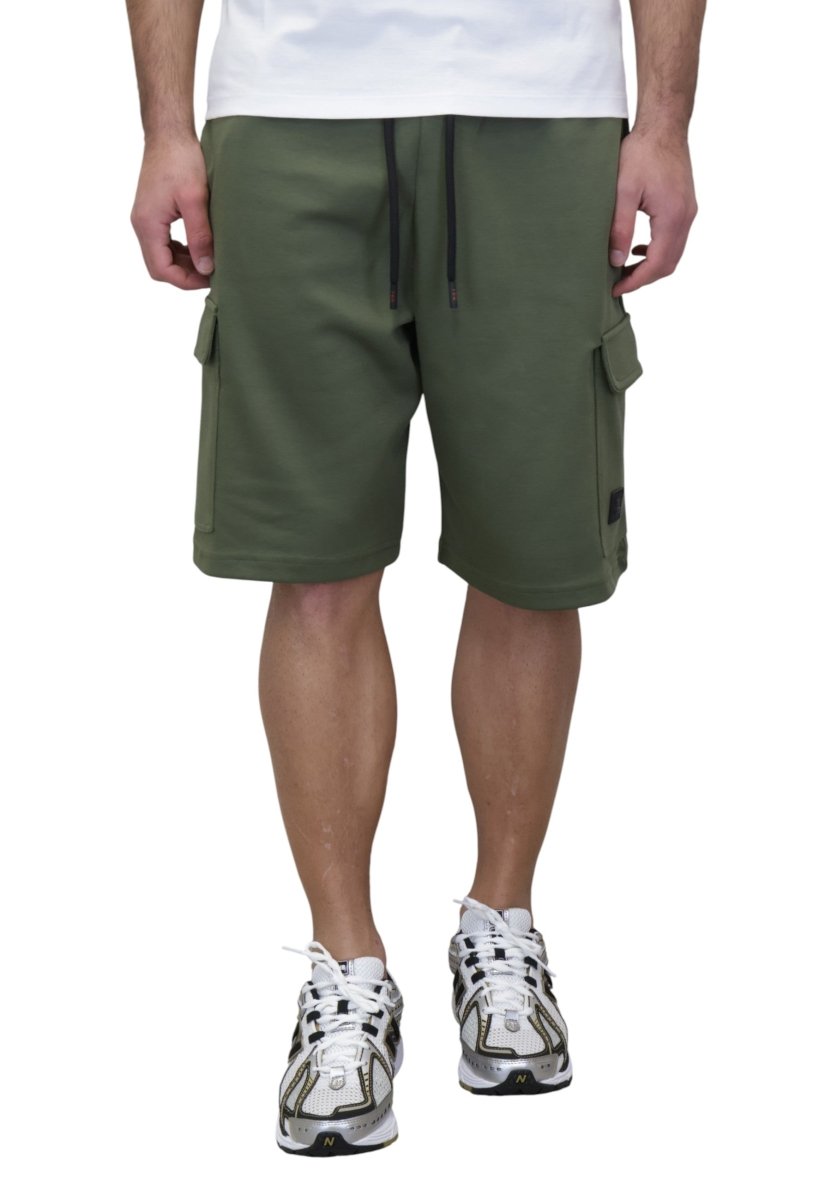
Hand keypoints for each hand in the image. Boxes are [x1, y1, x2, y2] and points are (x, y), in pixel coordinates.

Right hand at [130, 135, 213, 289]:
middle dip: (184, 274)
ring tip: (208, 260)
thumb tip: (206, 268)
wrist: (168, 134)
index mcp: (147, 224)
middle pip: (159, 266)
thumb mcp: (196, 200)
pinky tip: (198, 246)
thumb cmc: (181, 160)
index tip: (210, 278)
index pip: (161, 269)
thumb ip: (200, 237)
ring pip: (161, 256)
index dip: (185, 280)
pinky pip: (163, 242)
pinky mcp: (152, 213)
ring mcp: (145, 219)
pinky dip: (180, 250)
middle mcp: (141, 225)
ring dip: (183, 263)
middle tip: (211, 272)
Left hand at [609, 125, 697, 296]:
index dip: (636, 281)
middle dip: (644, 278)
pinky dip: (658, 250)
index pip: (657, 263)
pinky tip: (639, 248)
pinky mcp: (685, 205)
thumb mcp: (623, 191)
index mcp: (672, 216)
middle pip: (668, 264)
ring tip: (625, 269)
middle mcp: (686, 217)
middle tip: (619, 283)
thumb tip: (616, 261)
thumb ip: (620, 228)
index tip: (616, 288)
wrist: (663, 126)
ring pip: (673, 253)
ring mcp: (688, 211)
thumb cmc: (642, 153)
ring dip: (651, 266)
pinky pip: (675, 239)